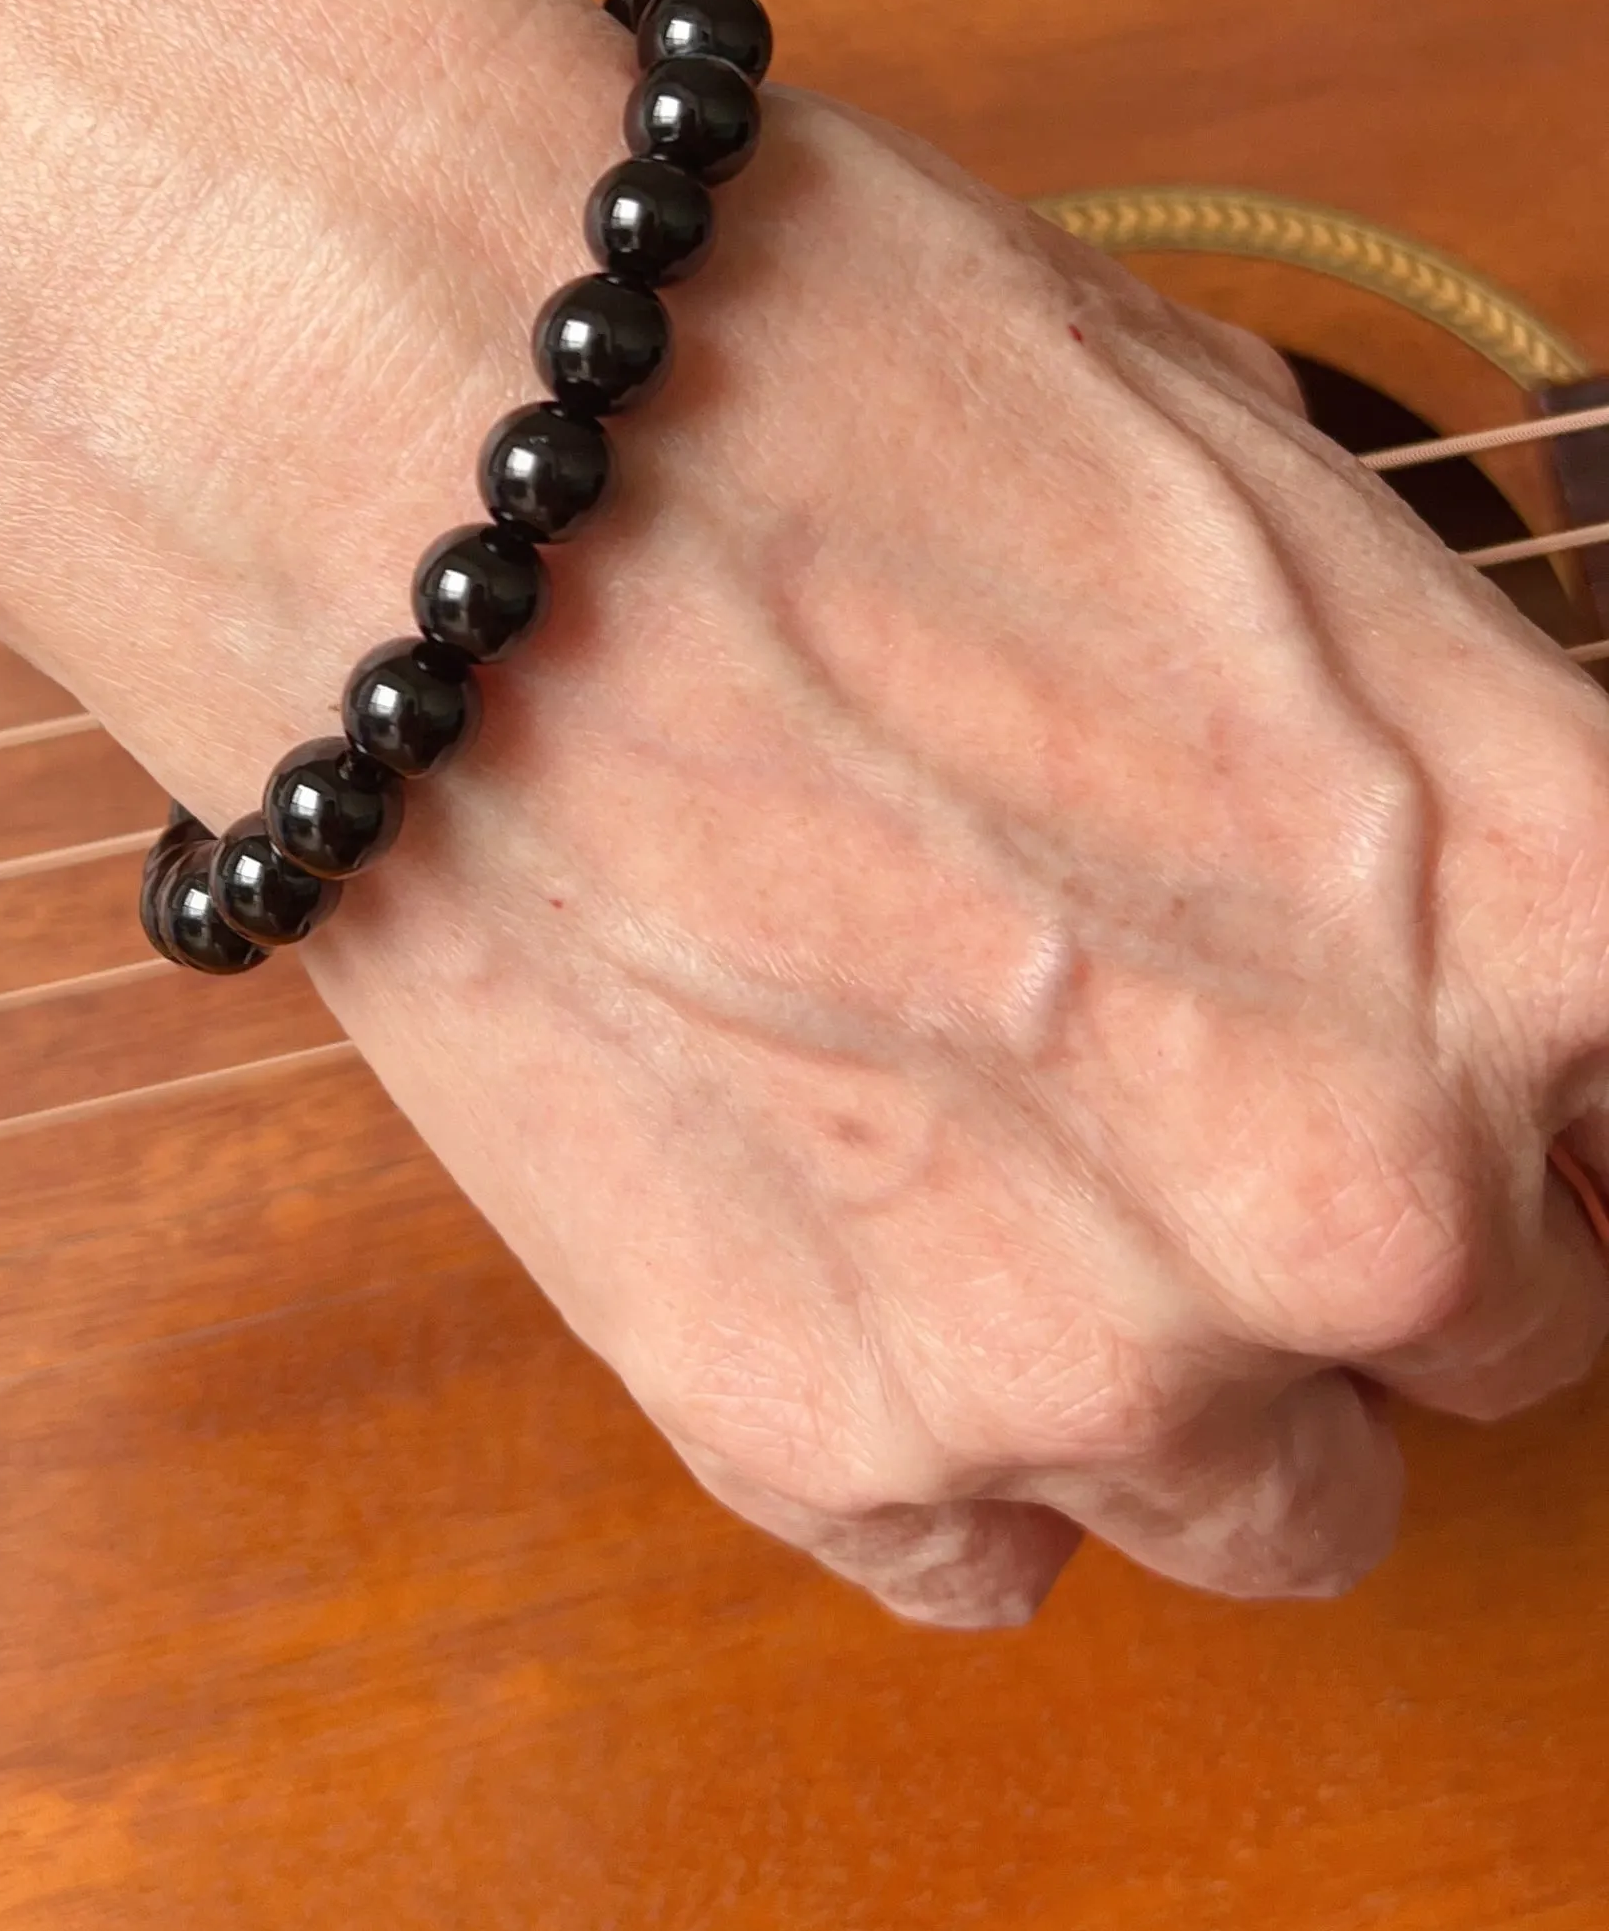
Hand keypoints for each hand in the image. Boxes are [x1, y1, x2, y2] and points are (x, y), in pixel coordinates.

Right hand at [283, 102, 1608, 1623]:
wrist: (435, 433)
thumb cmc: (829, 377)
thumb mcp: (1263, 496)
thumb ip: (1435, 780)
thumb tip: (1449, 893)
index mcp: (1543, 916)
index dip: (1572, 1082)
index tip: (1495, 1068)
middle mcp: (1373, 1188)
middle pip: (1503, 1330)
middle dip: (1377, 1205)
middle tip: (1174, 1041)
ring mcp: (1099, 1351)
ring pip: (1280, 1508)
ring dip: (1186, 1363)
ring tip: (998, 1142)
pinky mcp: (823, 1434)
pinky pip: (990, 1553)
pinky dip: (944, 1425)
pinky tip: (838, 1204)